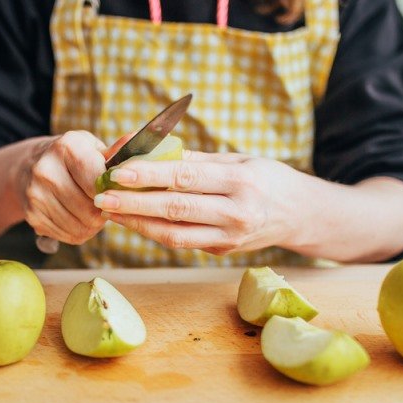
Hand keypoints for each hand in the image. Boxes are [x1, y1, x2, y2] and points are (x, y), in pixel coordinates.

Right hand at [18, 131, 108, 244]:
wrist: (30, 166)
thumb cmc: (72, 158)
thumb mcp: (92, 148)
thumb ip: (116, 152)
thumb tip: (136, 138)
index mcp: (66, 147)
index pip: (98, 181)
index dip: (112, 193)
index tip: (116, 192)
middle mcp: (46, 169)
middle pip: (90, 209)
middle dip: (103, 212)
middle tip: (105, 205)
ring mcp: (36, 194)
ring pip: (80, 226)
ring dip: (92, 225)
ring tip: (92, 212)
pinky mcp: (32, 215)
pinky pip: (67, 236)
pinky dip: (78, 232)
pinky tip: (76, 218)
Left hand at [92, 151, 310, 254]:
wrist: (300, 215)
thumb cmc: (266, 179)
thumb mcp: (238, 160)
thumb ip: (195, 159)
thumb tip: (150, 151)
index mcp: (241, 182)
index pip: (185, 177)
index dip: (149, 175)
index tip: (118, 171)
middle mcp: (236, 213)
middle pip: (175, 210)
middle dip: (134, 204)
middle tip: (101, 197)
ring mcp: (229, 237)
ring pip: (174, 234)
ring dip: (137, 224)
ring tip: (110, 211)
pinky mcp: (221, 251)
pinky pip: (181, 241)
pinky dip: (154, 231)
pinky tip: (133, 220)